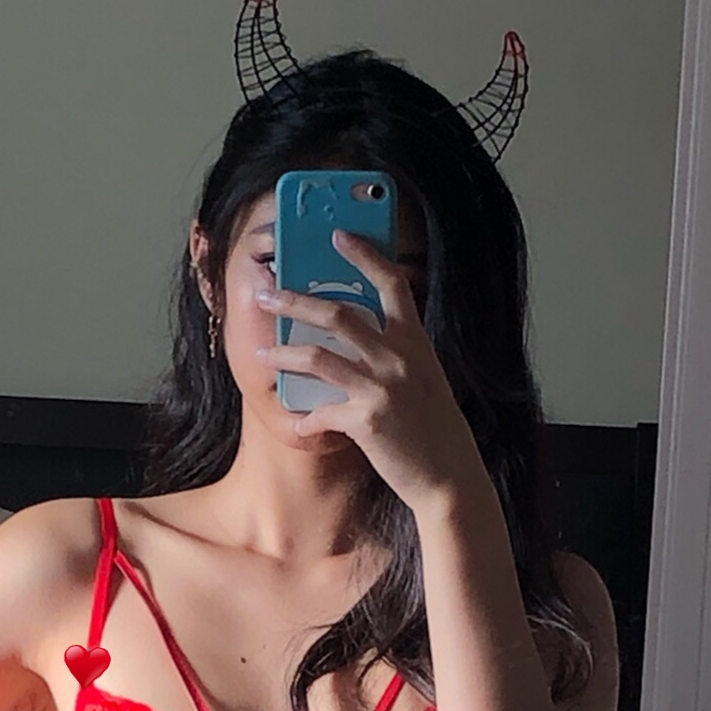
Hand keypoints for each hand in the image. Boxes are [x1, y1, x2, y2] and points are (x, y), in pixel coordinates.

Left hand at [256, 233, 485, 513]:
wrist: (448, 475)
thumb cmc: (433, 427)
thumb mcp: (424, 377)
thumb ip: (396, 352)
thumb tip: (357, 335)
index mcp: (415, 341)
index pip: (392, 283)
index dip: (365, 255)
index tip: (338, 236)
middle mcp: (399, 358)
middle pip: (338, 314)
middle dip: (295, 301)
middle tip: (267, 295)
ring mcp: (382, 388)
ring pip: (318, 357)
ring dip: (284, 353)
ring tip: (262, 354)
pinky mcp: (366, 420)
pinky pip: (322, 413)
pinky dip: (306, 420)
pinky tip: (298, 425)